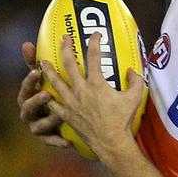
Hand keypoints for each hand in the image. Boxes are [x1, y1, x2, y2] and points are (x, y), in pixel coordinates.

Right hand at [17, 41, 70, 148]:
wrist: (62, 120)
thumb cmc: (49, 93)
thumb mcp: (45, 78)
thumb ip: (36, 62)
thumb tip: (26, 43)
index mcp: (28, 95)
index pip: (25, 87)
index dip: (29, 80)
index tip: (37, 71)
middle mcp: (29, 112)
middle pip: (28, 107)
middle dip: (36, 100)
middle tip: (47, 94)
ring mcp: (36, 126)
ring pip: (38, 126)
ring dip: (47, 119)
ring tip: (58, 115)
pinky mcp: (47, 139)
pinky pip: (51, 141)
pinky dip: (58, 141)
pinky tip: (68, 142)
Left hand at [41, 33, 144, 159]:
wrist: (111, 141)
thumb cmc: (123, 119)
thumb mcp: (135, 97)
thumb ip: (135, 81)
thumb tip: (132, 71)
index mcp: (97, 83)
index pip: (94, 57)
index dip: (94, 42)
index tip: (95, 35)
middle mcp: (81, 90)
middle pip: (69, 64)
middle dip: (65, 49)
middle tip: (63, 38)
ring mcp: (71, 103)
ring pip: (55, 82)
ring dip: (48, 70)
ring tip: (42, 62)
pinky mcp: (67, 115)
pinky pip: (54, 104)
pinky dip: (48, 98)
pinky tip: (45, 93)